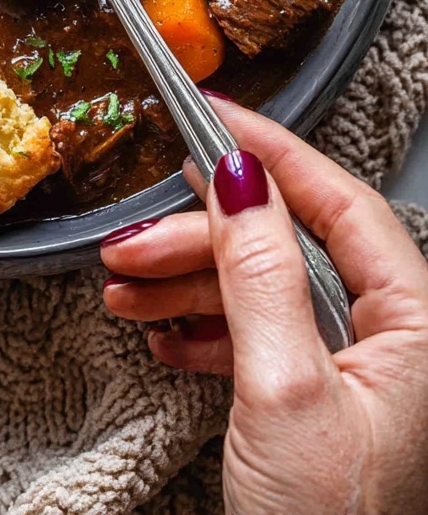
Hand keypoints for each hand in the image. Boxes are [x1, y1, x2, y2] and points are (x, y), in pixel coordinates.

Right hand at [100, 96, 427, 514]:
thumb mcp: (284, 390)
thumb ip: (260, 274)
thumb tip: (240, 180)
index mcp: (418, 323)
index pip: (340, 202)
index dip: (272, 153)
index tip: (212, 116)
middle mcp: (395, 339)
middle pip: (287, 249)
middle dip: (201, 242)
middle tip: (132, 243)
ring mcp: (355, 374)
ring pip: (263, 295)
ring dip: (188, 288)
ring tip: (125, 292)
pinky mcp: (318, 407)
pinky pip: (259, 342)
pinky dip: (204, 334)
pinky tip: (162, 337)